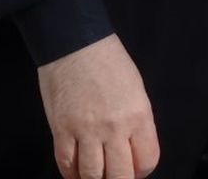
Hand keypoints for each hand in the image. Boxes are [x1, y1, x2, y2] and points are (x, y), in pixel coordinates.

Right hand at [37, 33, 160, 178]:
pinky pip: (66, 164)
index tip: (134, 168)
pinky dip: (71, 172)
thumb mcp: (135, 89)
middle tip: (114, 173)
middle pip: (120, 176)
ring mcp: (86, 131)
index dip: (141, 171)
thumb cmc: (108, 60)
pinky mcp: (61, 130)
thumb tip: (132, 148)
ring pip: (92, 176)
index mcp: (138, 115)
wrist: (75, 42)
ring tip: (95, 173)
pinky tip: (75, 169)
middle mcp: (114, 128)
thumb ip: (137, 121)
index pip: (147, 160)